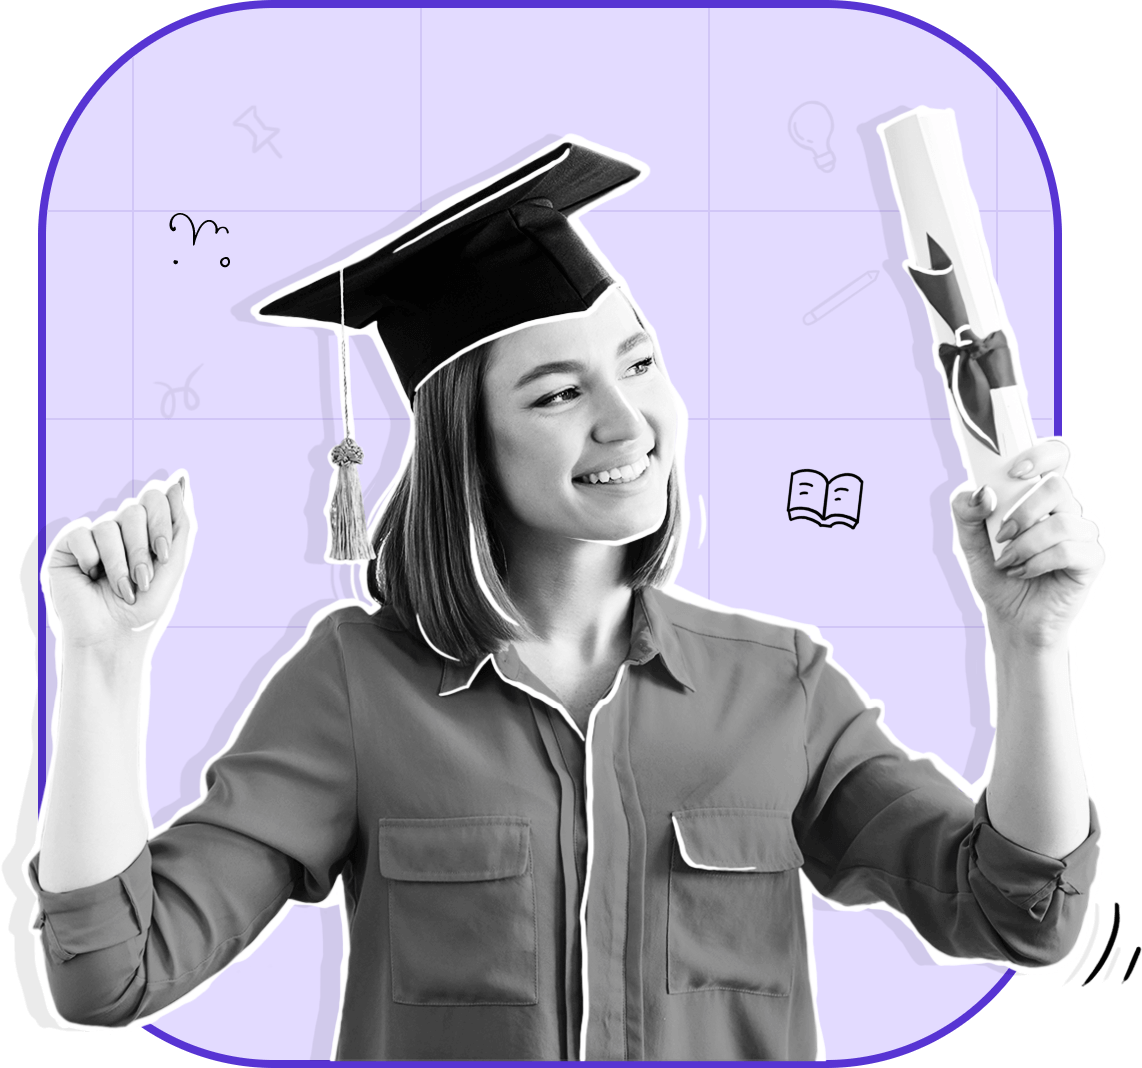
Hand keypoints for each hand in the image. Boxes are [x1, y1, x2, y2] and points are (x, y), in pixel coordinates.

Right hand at [44, 474, 192, 650]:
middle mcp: (119, 528)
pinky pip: (82, 533)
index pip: (156, 497)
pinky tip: (91, 578)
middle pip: (135, 508)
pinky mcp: (67, 546)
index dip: (162, 521)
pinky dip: (94, 560)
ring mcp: (93, 536)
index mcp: (145, 530)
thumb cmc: (146, 606)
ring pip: (110, 523)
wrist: (114, 638)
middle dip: (143, 547)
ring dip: (121, 563)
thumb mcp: (173, 563)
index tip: (164, 554)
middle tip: (143, 579)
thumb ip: (181, 521)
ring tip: (122, 590)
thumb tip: (181, 476)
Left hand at [951, 440, 1108, 648]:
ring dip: (1025, 545)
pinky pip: (1069, 550)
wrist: (1013, 617)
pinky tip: (1025, 572)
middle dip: (1022, 512)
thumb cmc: (998, 574)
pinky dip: (1038, 562)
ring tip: (1009, 562)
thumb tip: (983, 493)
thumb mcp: (970, 542)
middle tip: (1001, 536)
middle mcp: (1071, 509)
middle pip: (1059, 485)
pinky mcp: (1094, 559)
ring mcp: (1087, 533)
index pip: (1059, 455)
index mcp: (1044, 495)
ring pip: (1062, 522)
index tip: (1016, 471)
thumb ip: (966, 513)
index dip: (1042, 454)